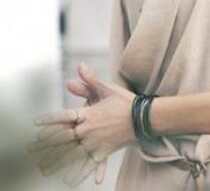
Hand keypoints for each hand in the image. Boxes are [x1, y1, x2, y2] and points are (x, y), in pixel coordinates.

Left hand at [28, 63, 135, 186]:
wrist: (143, 117)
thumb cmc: (125, 101)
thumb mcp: (107, 88)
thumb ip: (91, 80)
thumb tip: (80, 66)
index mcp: (88, 114)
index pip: (64, 117)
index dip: (49, 119)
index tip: (36, 123)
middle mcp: (89, 130)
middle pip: (63, 139)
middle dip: (45, 145)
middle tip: (31, 150)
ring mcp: (96, 143)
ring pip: (72, 155)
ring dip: (56, 162)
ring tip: (43, 169)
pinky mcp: (104, 152)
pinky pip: (88, 165)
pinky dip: (79, 173)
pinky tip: (70, 181)